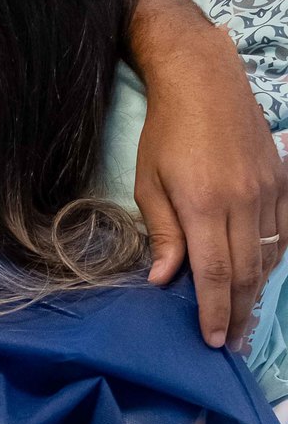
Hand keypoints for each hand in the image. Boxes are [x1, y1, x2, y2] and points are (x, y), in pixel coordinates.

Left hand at [131, 0, 287, 346]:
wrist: (206, 81)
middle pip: (245, 272)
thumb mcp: (149, 184)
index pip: (213, 273)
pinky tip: (262, 275)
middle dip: (237, 312)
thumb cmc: (167, 133)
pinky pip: (286, 232)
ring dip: (256, 291)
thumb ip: (162, 234)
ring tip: (243, 317)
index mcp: (203, 205)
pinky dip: (276, 259)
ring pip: (269, 256)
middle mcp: (242, 201)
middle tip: (230, 342)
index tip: (213, 340)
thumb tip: (163, 279)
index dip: (214, 311)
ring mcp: (268, 191)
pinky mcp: (283, 180)